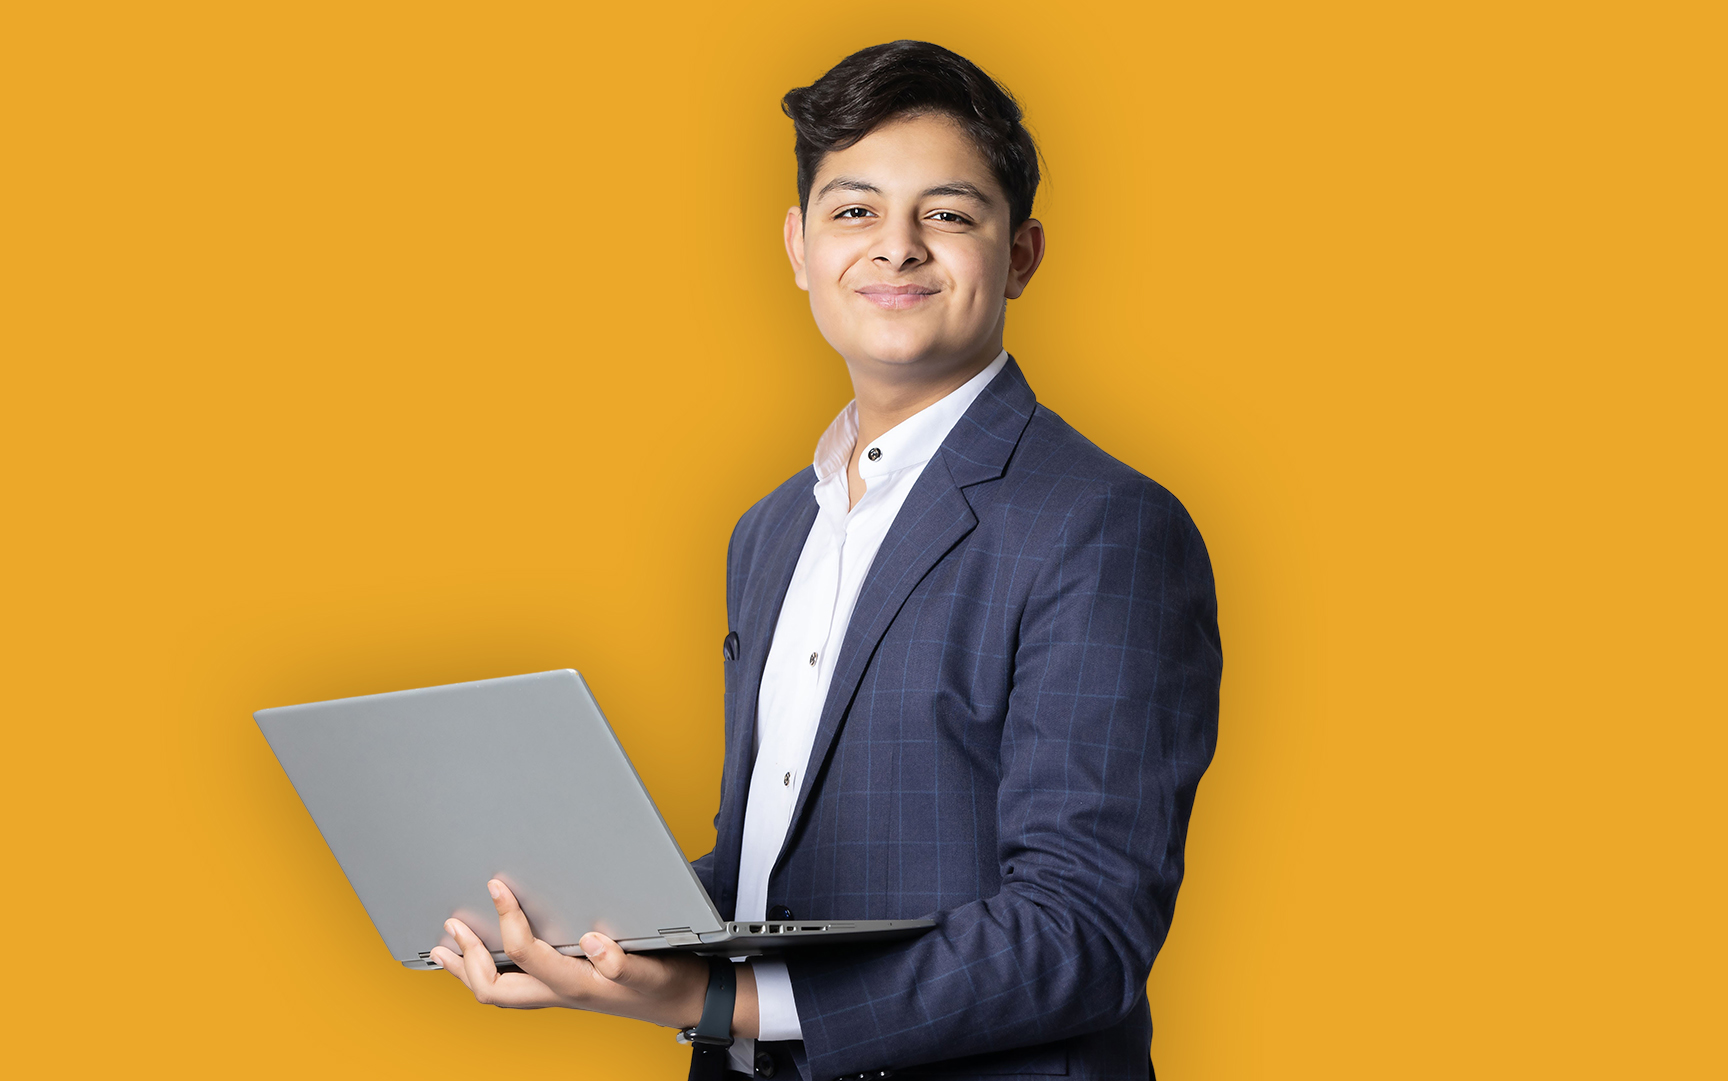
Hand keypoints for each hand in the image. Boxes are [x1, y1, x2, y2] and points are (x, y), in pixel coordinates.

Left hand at [429, 879, 756, 1034]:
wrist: (684, 1000)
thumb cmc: (668, 983)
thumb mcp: (654, 969)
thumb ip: (624, 961)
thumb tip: (595, 943)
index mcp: (578, 984)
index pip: (528, 954)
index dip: (507, 921)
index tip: (497, 887)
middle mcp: (560, 993)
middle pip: (495, 989)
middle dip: (468, 959)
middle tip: (452, 928)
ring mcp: (558, 994)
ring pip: (499, 992)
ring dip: (468, 970)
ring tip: (446, 948)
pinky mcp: (563, 989)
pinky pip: (513, 988)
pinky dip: (488, 972)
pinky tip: (484, 956)